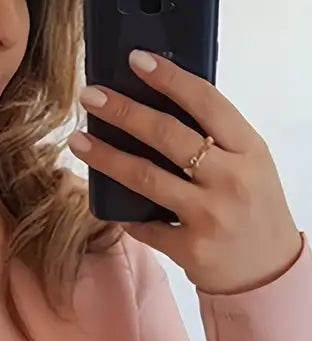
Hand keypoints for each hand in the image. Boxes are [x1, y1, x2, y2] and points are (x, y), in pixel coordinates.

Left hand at [69, 50, 302, 294]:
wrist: (266, 272)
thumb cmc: (253, 210)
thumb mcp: (250, 165)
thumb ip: (216, 140)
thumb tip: (158, 109)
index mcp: (248, 150)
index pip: (206, 102)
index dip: (169, 79)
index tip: (136, 63)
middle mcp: (230, 179)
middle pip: (168, 135)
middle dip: (124, 112)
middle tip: (91, 98)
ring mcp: (209, 216)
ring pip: (146, 178)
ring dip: (106, 157)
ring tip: (79, 141)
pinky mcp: (189, 248)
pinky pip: (143, 225)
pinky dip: (123, 214)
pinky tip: (104, 202)